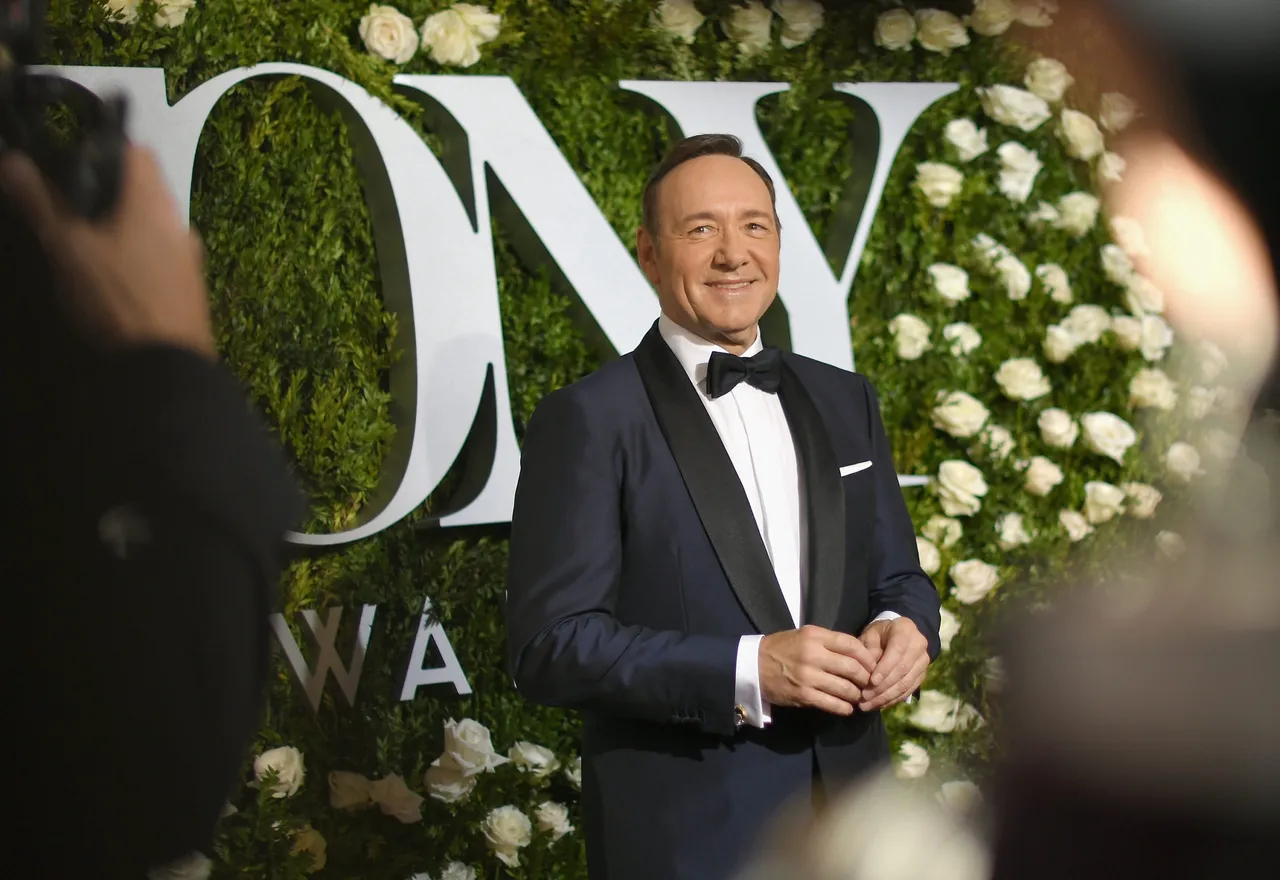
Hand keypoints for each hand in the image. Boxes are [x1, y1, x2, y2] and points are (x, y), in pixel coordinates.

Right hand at [0, 145, 214, 356]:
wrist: (167, 366)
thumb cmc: (118, 299)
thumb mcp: (68, 248)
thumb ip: (42, 203)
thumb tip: (14, 162)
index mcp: (154, 204)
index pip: (137, 153)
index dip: (104, 149)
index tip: (72, 162)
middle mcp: (179, 225)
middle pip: (144, 191)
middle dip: (108, 194)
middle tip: (69, 209)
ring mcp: (189, 260)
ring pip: (152, 227)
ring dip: (122, 228)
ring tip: (85, 245)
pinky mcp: (189, 290)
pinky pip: (161, 258)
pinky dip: (137, 256)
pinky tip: (112, 277)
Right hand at [759, 625, 879, 716]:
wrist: (753, 665)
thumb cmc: (782, 648)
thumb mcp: (804, 635)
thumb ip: (829, 642)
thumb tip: (858, 654)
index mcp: (814, 636)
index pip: (851, 644)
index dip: (867, 657)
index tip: (873, 665)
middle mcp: (812, 654)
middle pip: (852, 668)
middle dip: (866, 678)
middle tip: (868, 684)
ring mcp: (808, 676)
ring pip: (845, 688)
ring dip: (856, 695)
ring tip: (858, 697)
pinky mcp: (803, 695)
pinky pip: (832, 704)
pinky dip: (844, 708)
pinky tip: (847, 708)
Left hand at [856, 618, 929, 711]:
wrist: (897, 634)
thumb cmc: (880, 634)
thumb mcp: (870, 635)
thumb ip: (868, 650)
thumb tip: (867, 672)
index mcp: (905, 630)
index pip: (897, 651)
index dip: (885, 668)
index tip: (871, 681)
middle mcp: (919, 645)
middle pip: (902, 670)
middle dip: (882, 687)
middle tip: (864, 697)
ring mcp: (923, 661)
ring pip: (906, 683)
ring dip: (886, 697)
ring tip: (868, 705)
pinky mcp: (922, 675)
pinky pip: (908, 690)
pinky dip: (893, 699)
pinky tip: (878, 704)